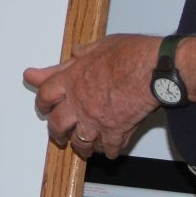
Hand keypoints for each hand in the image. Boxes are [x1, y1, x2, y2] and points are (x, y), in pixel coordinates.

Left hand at [23, 34, 160, 158]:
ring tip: (83, 148)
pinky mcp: (115, 131)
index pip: (46, 93)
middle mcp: (79, 102)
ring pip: (80, 141)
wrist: (153, 69)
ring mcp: (96, 119)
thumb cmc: (131, 54)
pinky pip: (109, 147)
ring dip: (81, 147)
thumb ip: (84, 53)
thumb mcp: (100, 45)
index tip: (42, 105)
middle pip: (57, 124)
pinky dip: (110, 151)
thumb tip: (76, 52)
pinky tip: (111, 151)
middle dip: (56, 132)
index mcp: (72, 79)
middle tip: (58, 135)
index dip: (42, 101)